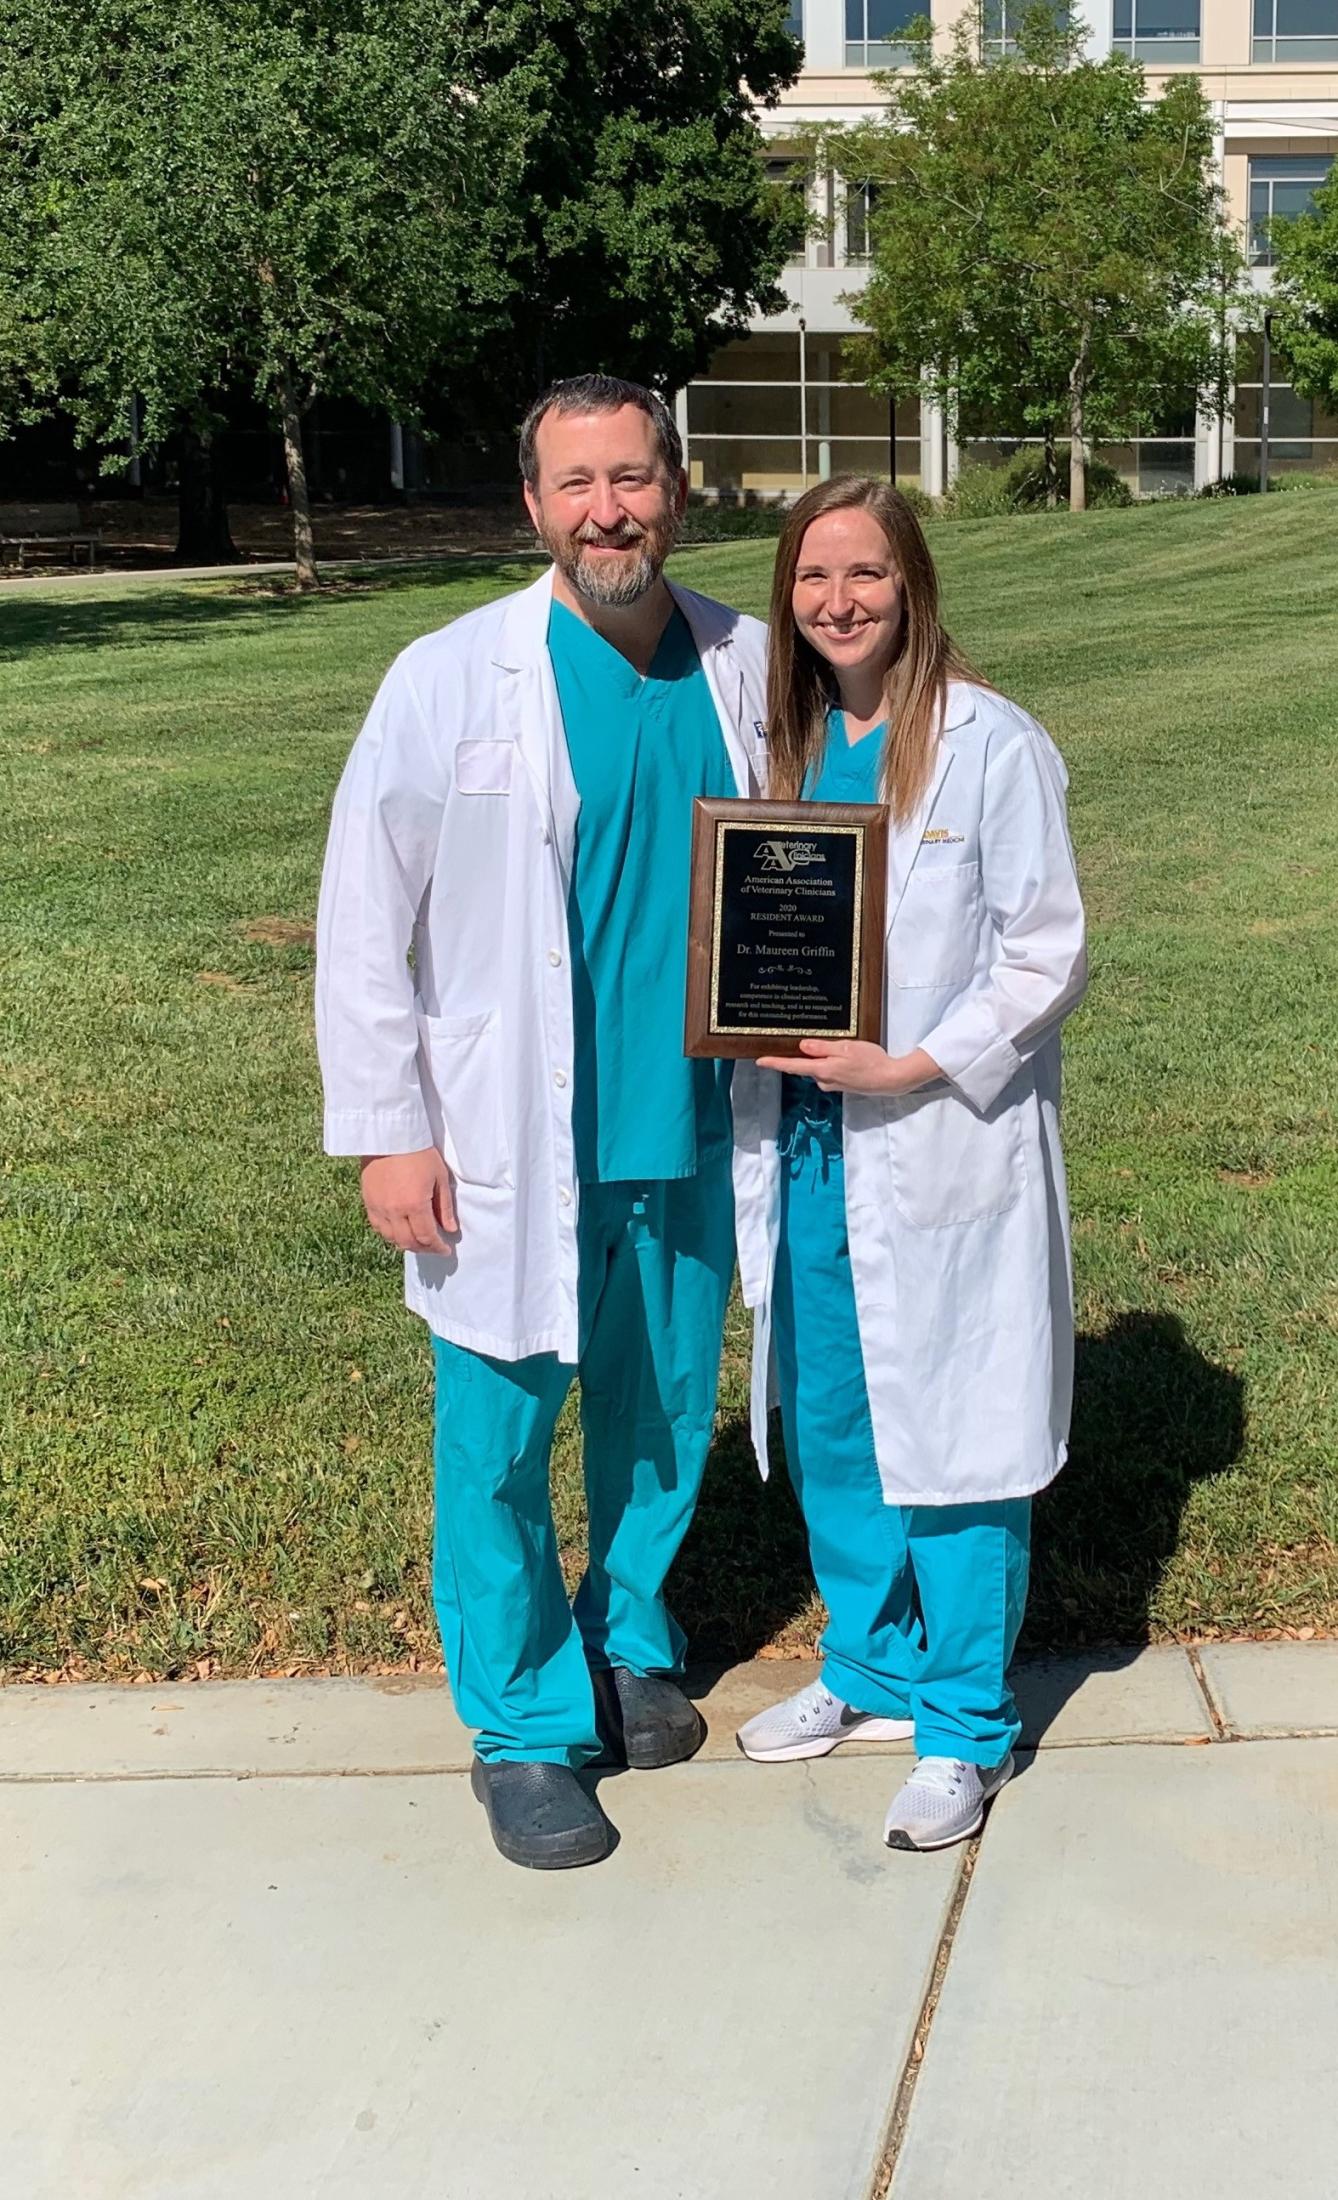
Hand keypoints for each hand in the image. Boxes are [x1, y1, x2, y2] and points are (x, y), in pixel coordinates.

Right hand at [360, 1148, 457, 1253]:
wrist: (390, 1134)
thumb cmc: (419, 1152)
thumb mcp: (439, 1177)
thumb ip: (444, 1206)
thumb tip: (449, 1229)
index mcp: (415, 1205)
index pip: (427, 1237)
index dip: (437, 1248)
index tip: (445, 1250)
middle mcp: (394, 1211)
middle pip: (408, 1242)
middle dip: (423, 1249)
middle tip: (433, 1247)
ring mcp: (378, 1207)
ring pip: (391, 1238)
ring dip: (406, 1243)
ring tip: (417, 1239)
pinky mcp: (367, 1201)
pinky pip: (377, 1227)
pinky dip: (389, 1234)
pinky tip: (399, 1230)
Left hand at [755, 1039, 942, 1095]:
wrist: (891, 1080)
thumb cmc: (871, 1061)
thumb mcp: (846, 1048)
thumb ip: (822, 1048)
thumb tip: (802, 1047)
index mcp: (823, 1070)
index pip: (793, 1066)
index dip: (775, 1063)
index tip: (759, 1061)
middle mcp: (825, 1080)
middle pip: (806, 1066)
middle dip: (803, 1056)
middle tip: (804, 1040)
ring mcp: (833, 1085)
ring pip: (818, 1068)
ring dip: (821, 1059)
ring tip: (837, 1046)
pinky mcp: (842, 1085)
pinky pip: (829, 1072)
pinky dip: (831, 1064)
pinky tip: (844, 1057)